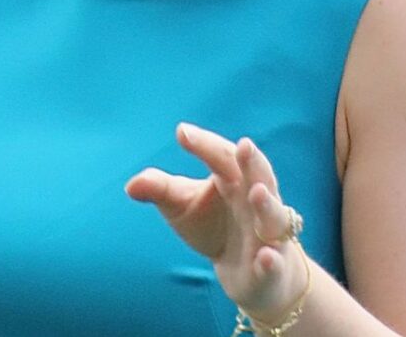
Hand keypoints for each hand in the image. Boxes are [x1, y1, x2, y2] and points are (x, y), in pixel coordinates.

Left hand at [125, 122, 310, 320]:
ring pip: (274, 218)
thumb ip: (160, 190)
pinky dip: (272, 261)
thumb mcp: (181, 205)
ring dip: (268, 205)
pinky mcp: (272, 268)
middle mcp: (256, 204)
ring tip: (256, 191)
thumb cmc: (213, 227)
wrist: (247, 273)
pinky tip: (265, 256)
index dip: (205, 145)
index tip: (181, 132)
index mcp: (234, 181)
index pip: (223, 157)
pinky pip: (275, 263)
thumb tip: (131, 185)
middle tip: (244, 145)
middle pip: (260, 178)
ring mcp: (269, 235)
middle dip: (253, 163)